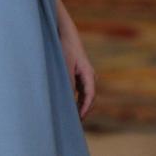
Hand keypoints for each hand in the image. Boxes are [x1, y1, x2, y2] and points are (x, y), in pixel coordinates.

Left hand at [57, 0, 95, 119]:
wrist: (65, 32)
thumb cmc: (65, 48)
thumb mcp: (65, 66)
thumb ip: (68, 83)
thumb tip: (68, 100)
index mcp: (88, 73)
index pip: (90, 96)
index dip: (85, 109)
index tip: (78, 119)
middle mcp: (89, 75)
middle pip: (89, 98)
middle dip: (83, 110)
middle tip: (73, 123)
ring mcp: (85, 75)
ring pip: (85, 95)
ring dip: (79, 106)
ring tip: (70, 117)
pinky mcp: (79, 74)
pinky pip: (80, 91)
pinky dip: (76, 99)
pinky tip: (68, 105)